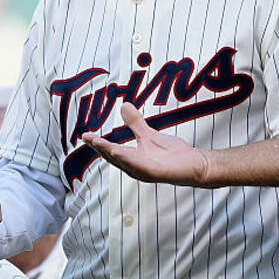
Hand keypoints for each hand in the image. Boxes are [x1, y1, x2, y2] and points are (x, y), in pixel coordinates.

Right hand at [80, 103, 211, 185]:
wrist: (194, 164)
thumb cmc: (172, 154)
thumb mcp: (149, 134)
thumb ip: (135, 123)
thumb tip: (123, 105)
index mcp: (132, 159)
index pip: (111, 151)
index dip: (98, 144)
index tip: (84, 135)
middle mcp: (135, 168)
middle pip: (114, 157)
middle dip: (100, 148)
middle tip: (87, 138)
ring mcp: (146, 172)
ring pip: (125, 162)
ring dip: (111, 153)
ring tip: (98, 144)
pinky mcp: (157, 173)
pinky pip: (140, 167)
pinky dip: (129, 160)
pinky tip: (119, 153)